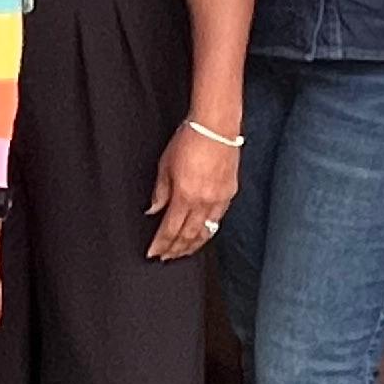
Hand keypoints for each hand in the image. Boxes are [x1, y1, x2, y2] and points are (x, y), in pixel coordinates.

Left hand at [147, 118, 239, 262]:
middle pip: (188, 235)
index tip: (154, 252)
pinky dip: (208, 231)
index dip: (161, 244)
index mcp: (185, 195)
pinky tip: (203, 235)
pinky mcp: (230, 193)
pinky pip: (218, 220)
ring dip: (192, 245)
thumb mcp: (165, 164)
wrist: (216, 126)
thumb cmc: (189, 139)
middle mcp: (204, 202)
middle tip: (166, 257)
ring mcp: (219, 199)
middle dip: (176, 249)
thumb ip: (160, 191)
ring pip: (206, 231)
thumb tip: (153, 210)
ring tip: (182, 252)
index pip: (170, 229)